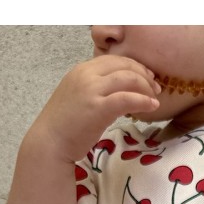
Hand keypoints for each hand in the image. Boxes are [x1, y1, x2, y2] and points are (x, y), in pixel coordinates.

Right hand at [32, 55, 161, 164]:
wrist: (49, 144)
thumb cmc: (64, 127)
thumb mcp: (78, 99)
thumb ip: (95, 90)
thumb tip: (117, 93)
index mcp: (81, 70)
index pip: (114, 60)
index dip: (135, 66)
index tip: (147, 77)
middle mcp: (86, 74)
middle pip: (124, 65)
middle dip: (144, 74)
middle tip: (155, 88)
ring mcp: (91, 90)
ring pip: (128, 78)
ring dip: (146, 87)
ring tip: (154, 98)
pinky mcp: (97, 107)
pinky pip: (127, 98)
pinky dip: (143, 101)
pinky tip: (152, 107)